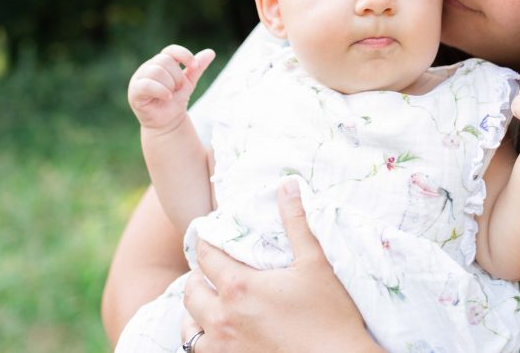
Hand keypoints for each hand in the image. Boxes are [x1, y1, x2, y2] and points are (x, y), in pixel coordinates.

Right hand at [127, 44, 214, 131]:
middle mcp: (148, 67)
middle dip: (177, 76)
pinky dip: (161, 90)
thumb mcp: (189, 83)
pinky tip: (168, 97)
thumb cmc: (176, 100)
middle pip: (164, 60)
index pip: (170, 50)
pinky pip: (147, 85)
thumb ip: (197, 68)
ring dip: (169, 84)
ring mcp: (139, 78)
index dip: (184, 55)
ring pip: (156, 71)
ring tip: (171, 95)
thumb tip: (211, 52)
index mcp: (160, 62)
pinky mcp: (135, 91)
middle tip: (178, 89)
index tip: (194, 67)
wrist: (168, 122)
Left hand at [181, 180, 378, 351]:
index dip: (208, 242)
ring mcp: (222, 347)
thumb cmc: (331, 314)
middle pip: (191, 289)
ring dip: (194, 309)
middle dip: (199, 275)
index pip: (207, 256)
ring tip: (208, 300)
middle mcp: (222, 318)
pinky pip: (196, 352)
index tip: (214, 235)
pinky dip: (199, 338)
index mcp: (239, 287)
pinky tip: (215, 332)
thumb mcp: (316, 262)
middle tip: (213, 267)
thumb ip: (297, 221)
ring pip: (188, 325)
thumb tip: (287, 184)